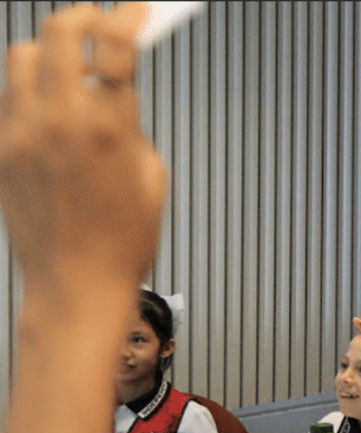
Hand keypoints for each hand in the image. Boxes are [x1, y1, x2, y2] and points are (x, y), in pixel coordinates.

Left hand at [0, 3, 164, 298]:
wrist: (77, 285)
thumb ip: (133, 123)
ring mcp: (22, 133)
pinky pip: (8, 97)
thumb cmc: (122, 242)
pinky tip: (49, 109)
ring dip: (52, 50)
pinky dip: (31, 91)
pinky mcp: (0, 150)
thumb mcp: (152, 176)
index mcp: (110, 128)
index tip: (139, 9)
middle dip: (84, 16)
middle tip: (99, 21)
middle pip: (60, 30)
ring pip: (25, 55)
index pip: (115, 43)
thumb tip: (112, 91)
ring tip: (70, 68)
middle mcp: (60, 122)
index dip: (130, 15)